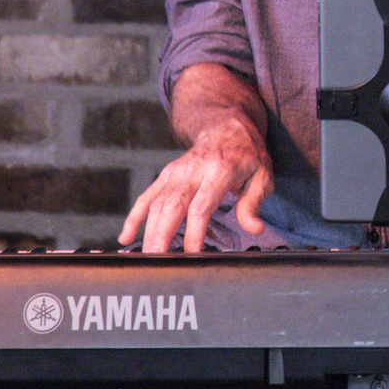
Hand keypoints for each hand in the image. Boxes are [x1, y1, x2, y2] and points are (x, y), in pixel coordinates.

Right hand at [117, 115, 271, 252]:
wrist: (227, 127)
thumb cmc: (247, 154)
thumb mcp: (262, 175)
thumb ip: (253, 203)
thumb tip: (254, 228)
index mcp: (219, 171)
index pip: (201, 206)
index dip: (194, 232)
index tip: (192, 254)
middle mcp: (193, 171)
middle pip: (172, 206)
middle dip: (163, 236)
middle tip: (158, 262)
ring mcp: (176, 172)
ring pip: (156, 204)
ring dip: (149, 232)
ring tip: (145, 259)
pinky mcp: (166, 175)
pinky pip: (146, 197)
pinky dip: (134, 218)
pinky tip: (126, 238)